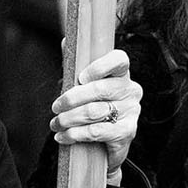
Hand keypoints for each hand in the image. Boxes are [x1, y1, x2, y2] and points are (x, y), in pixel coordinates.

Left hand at [49, 48, 142, 173]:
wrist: (104, 147)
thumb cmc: (93, 109)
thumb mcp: (83, 87)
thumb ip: (76, 64)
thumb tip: (65, 40)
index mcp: (122, 74)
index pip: (119, 60)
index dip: (99, 66)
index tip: (80, 78)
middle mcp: (131, 90)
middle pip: (99, 89)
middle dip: (71, 98)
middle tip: (55, 107)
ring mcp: (132, 111)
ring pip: (94, 111)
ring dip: (68, 119)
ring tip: (55, 124)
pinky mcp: (128, 132)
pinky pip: (97, 131)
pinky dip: (76, 135)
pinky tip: (63, 137)